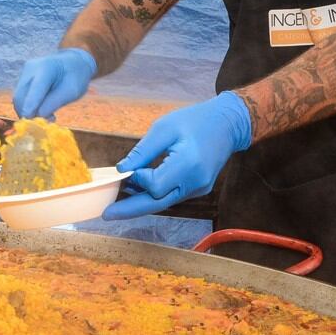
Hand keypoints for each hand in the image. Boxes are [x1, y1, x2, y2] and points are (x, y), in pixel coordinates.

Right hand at [12, 48, 96, 117]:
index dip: (30, 105)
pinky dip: (29, 107)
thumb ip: (55, 102)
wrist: (73, 63)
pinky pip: (21, 97)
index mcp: (46, 67)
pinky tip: (43, 109)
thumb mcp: (72, 91)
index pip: (35, 89)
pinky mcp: (23, 79)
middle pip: (22, 96)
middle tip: (49, 121)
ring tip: (49, 116)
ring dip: (29, 112)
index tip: (28, 120)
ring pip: (19, 98)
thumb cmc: (76, 76)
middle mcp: (31, 68)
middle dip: (29, 113)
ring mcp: (25, 72)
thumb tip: (38, 115)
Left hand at [102, 91, 251, 219]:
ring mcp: (198, 189)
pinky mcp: (198, 189)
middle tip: (106, 214)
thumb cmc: (195, 120)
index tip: (131, 169)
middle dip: (130, 209)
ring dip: (141, 200)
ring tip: (118, 198)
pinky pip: (171, 196)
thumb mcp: (164, 128)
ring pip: (164, 202)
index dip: (139, 179)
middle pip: (158, 203)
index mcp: (188, 165)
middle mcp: (195, 183)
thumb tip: (122, 170)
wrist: (228, 124)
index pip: (156, 185)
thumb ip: (143, 151)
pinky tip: (138, 188)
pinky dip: (154, 194)